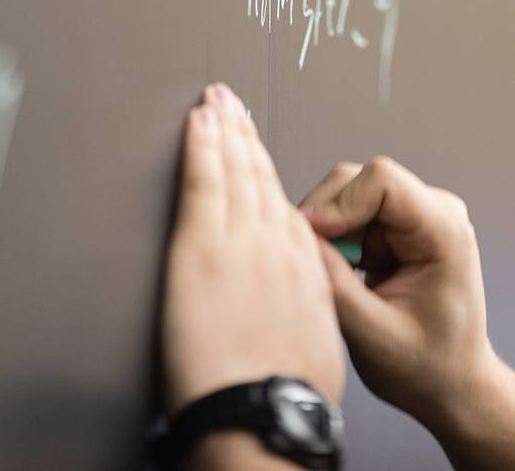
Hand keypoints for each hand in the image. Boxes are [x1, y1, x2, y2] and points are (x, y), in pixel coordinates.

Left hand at [161, 84, 345, 417]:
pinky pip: (204, 181)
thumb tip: (293, 317)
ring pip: (235, 171)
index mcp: (307, 271)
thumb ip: (304, 314)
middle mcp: (279, 246)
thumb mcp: (316, 349)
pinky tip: (198, 119)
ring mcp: (242, 242)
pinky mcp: (202, 247)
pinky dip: (202, 145)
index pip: (288, 210)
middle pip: (261, 179)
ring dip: (225, 129)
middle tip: (232, 103)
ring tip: (216, 101)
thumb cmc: (287, 397)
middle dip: (245, 137)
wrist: (264, 414)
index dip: (269, 176)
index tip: (259, 154)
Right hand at [300, 157, 496, 432]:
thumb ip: (337, 287)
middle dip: (324, 219)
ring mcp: (412, 216)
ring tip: (329, 278)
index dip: (338, 204)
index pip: (383, 180)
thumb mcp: (375, 336)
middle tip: (311, 265)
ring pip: (343, 195)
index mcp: (445, 231)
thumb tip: (298, 242)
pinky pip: (345, 216)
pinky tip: (337, 275)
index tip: (310, 239)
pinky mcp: (391, 228)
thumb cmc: (428, 367)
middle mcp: (432, 211)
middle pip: (356, 181)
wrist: (451, 384)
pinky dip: (330, 241)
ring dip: (326, 233)